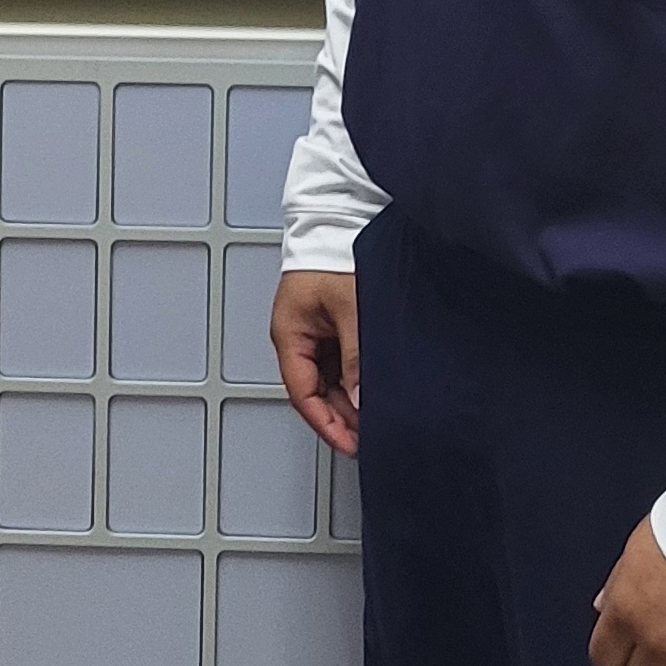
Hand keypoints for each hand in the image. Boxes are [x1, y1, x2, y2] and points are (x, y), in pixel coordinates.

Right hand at [269, 268, 361, 457]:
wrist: (341, 221)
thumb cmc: (335, 253)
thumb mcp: (350, 309)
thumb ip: (356, 357)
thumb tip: (362, 399)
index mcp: (289, 334)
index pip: (303, 394)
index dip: (327, 424)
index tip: (350, 443)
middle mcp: (297, 336)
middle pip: (316, 391)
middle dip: (342, 416)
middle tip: (370, 436)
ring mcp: (314, 332)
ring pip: (329, 379)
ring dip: (350, 399)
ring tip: (376, 416)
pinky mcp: (330, 326)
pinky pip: (340, 363)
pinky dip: (355, 379)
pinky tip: (373, 389)